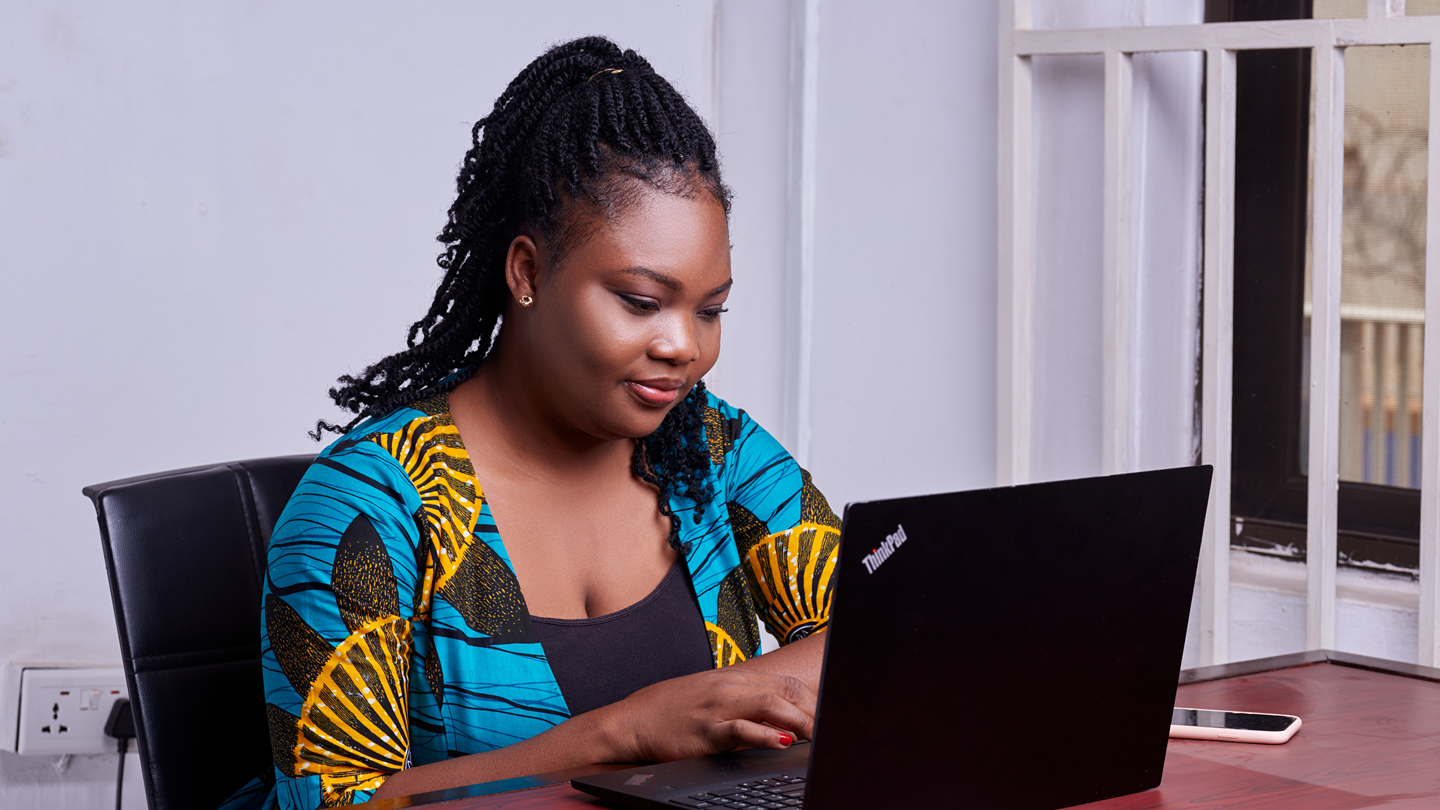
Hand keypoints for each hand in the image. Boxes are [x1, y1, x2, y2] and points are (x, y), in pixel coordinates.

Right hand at [594, 667, 816, 763]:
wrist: (633, 721)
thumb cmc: (671, 712)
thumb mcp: (711, 699)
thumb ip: (744, 704)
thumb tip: (778, 720)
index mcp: (733, 680)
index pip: (783, 683)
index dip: (810, 700)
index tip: (826, 717)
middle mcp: (728, 688)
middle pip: (783, 692)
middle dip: (812, 711)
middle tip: (829, 732)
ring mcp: (716, 707)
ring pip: (768, 704)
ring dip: (798, 721)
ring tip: (816, 737)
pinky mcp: (705, 730)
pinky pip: (740, 728)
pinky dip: (764, 735)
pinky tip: (781, 742)